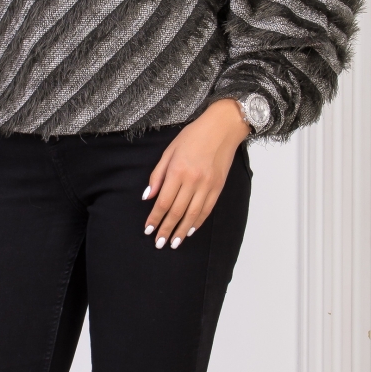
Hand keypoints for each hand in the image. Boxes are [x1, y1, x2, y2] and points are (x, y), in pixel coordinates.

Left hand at [142, 99, 250, 248]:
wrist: (222, 128)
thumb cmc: (194, 135)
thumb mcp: (170, 150)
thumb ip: (158, 174)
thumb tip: (148, 196)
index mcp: (177, 170)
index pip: (163, 201)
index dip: (155, 218)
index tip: (148, 230)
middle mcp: (192, 180)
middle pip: (177, 211)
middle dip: (166, 229)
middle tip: (158, 243)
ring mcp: (207, 185)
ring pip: (192, 215)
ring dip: (181, 231)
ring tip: (173, 243)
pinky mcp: (218, 187)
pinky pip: (206, 210)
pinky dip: (197, 222)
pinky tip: (190, 230)